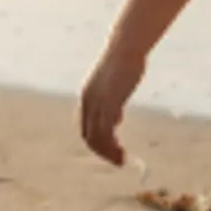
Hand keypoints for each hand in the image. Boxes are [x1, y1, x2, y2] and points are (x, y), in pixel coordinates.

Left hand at [77, 49, 138, 166]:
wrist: (125, 49)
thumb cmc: (123, 66)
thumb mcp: (113, 89)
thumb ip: (111, 104)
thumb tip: (115, 121)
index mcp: (86, 98)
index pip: (84, 128)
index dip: (95, 143)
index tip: (109, 152)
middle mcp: (88, 102)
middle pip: (88, 135)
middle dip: (101, 152)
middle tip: (117, 161)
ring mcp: (98, 102)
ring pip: (97, 136)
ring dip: (108, 152)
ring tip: (121, 161)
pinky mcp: (110, 101)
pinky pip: (107, 129)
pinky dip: (112, 143)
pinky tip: (122, 150)